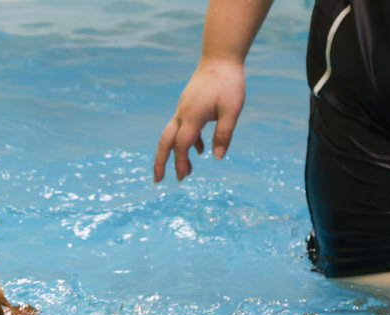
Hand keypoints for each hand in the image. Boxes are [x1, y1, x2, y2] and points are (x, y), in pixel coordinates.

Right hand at [153, 58, 246, 181]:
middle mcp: (182, 114)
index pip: (182, 145)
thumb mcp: (232, 110)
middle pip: (165, 142)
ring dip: (174, 154)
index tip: (182, 178)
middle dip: (160, 162)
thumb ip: (224, 134)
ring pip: (171, 135)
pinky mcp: (188, 105)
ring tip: (185, 171)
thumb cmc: (229, 83)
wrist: (220, 58)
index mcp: (192, 116)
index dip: (180, 162)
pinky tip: (199, 150)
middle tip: (157, 180)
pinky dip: (188, 141)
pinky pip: (182, 127)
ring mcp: (183, 109)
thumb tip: (217, 157)